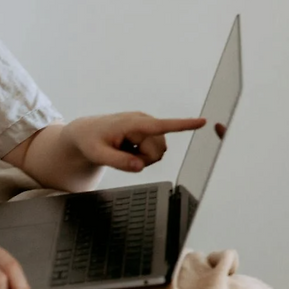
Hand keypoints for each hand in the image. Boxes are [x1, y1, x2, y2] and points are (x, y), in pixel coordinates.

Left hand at [64, 112, 206, 172]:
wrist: (86, 132)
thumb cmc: (90, 141)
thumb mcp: (98, 155)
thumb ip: (118, 162)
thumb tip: (139, 166)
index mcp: (132, 123)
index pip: (161, 125)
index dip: (183, 125)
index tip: (203, 121)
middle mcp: (143, 121)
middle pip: (158, 151)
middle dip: (143, 160)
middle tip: (123, 155)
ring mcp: (146, 126)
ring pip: (158, 153)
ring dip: (142, 158)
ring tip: (124, 150)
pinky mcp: (148, 131)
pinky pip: (154, 151)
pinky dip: (141, 155)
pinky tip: (128, 148)